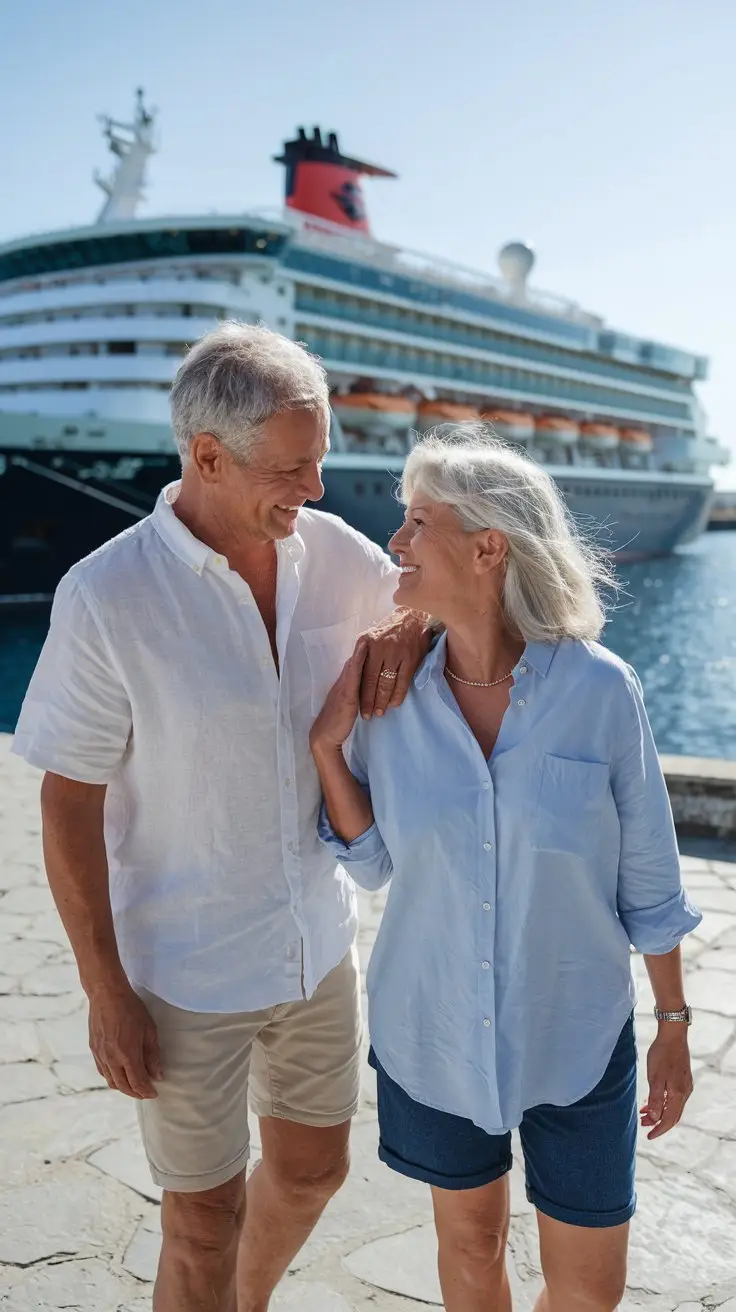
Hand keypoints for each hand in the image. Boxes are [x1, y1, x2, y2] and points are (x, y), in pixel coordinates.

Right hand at [88, 982, 162, 1098]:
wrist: (107, 995)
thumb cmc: (131, 1009)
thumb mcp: (149, 1030)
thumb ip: (153, 1055)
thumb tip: (158, 1075)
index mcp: (127, 1055)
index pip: (138, 1082)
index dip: (147, 1091)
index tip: (154, 1093)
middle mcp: (111, 1059)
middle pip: (123, 1086)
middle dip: (135, 1093)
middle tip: (145, 1093)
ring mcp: (100, 1055)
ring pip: (111, 1081)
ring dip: (123, 1087)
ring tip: (134, 1086)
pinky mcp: (94, 1050)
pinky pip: (103, 1071)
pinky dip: (112, 1078)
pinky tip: (119, 1074)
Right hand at [310, 643, 364, 750]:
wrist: (325, 736)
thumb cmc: (339, 722)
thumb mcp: (350, 704)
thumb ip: (357, 694)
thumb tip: (369, 687)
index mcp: (345, 683)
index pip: (355, 663)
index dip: (363, 652)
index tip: (373, 638)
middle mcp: (343, 681)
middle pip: (355, 660)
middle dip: (364, 646)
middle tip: (374, 629)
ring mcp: (344, 686)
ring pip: (354, 663)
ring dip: (361, 649)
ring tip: (370, 633)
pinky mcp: (346, 694)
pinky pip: (353, 674)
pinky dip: (358, 660)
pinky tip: (364, 650)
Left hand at [358, 610, 434, 718]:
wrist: (414, 617)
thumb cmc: (390, 629)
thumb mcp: (371, 637)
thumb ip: (363, 654)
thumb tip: (355, 673)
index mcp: (366, 642)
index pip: (361, 673)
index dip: (360, 692)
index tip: (357, 706)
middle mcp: (379, 648)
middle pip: (372, 681)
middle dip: (369, 701)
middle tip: (368, 715)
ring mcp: (396, 653)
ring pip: (387, 683)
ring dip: (383, 700)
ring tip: (380, 712)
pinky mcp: (410, 657)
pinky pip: (403, 681)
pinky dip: (398, 694)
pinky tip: (395, 703)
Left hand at [640, 1026, 692, 1138]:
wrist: (673, 1036)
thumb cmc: (662, 1055)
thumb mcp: (655, 1078)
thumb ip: (655, 1099)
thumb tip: (655, 1118)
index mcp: (678, 1094)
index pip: (669, 1120)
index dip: (658, 1129)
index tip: (648, 1135)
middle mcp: (684, 1093)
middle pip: (672, 1115)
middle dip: (658, 1122)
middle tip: (643, 1124)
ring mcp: (685, 1086)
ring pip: (673, 1107)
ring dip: (660, 1112)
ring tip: (644, 1112)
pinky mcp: (683, 1079)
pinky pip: (674, 1098)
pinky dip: (663, 1103)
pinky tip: (654, 1099)